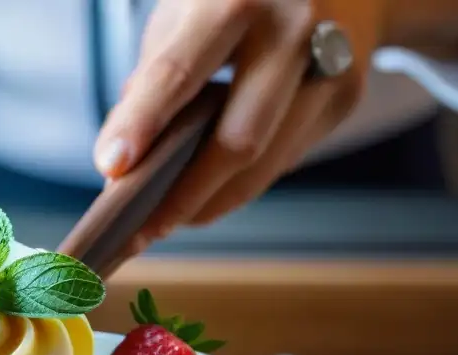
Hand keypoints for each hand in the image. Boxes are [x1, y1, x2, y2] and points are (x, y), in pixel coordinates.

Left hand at [94, 0, 382, 246]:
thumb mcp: (187, 13)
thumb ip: (152, 77)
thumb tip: (120, 156)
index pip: (177, 72)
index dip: (141, 123)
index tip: (111, 167)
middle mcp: (292, 27)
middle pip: (236, 139)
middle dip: (183, 196)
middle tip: (141, 229)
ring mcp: (330, 64)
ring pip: (264, 162)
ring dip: (211, 201)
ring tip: (169, 218)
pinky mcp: (346, 95)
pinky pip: (283, 158)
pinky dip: (242, 180)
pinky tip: (213, 188)